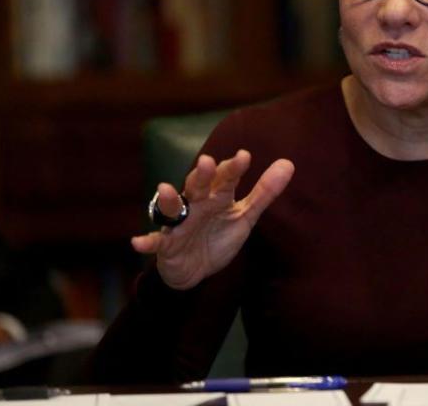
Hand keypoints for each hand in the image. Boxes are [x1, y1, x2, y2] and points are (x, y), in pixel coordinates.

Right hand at [131, 150, 294, 289]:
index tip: (244, 156)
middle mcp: (195, 205)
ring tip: (166, 189)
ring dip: (169, 200)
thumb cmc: (218, 236)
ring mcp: (178, 224)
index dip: (233, 168)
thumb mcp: (245, 216)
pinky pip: (156, 242)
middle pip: (197, 186)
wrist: (196, 270)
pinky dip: (147, 241)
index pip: (225, 178)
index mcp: (216, 196)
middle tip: (207, 162)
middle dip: (202, 175)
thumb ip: (264, 192)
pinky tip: (138, 242)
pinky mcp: (166, 245)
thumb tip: (288, 163)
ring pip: (172, 209)